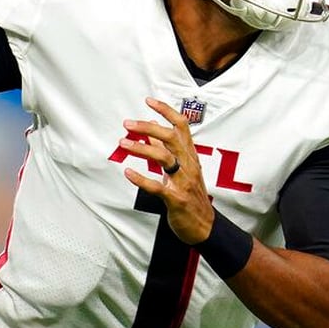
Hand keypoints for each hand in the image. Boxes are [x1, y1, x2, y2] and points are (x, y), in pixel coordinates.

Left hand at [121, 97, 213, 244]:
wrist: (204, 226)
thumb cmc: (192, 196)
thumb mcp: (183, 169)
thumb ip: (168, 149)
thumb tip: (154, 127)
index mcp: (190, 156)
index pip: (181, 126)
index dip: (166, 111)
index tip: (149, 101)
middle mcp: (189, 165)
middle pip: (171, 137)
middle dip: (148, 127)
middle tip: (128, 124)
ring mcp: (183, 182)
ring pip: (164, 158)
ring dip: (141, 149)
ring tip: (123, 143)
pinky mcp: (176, 199)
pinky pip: (157, 186)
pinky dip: (141, 179)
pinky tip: (128, 172)